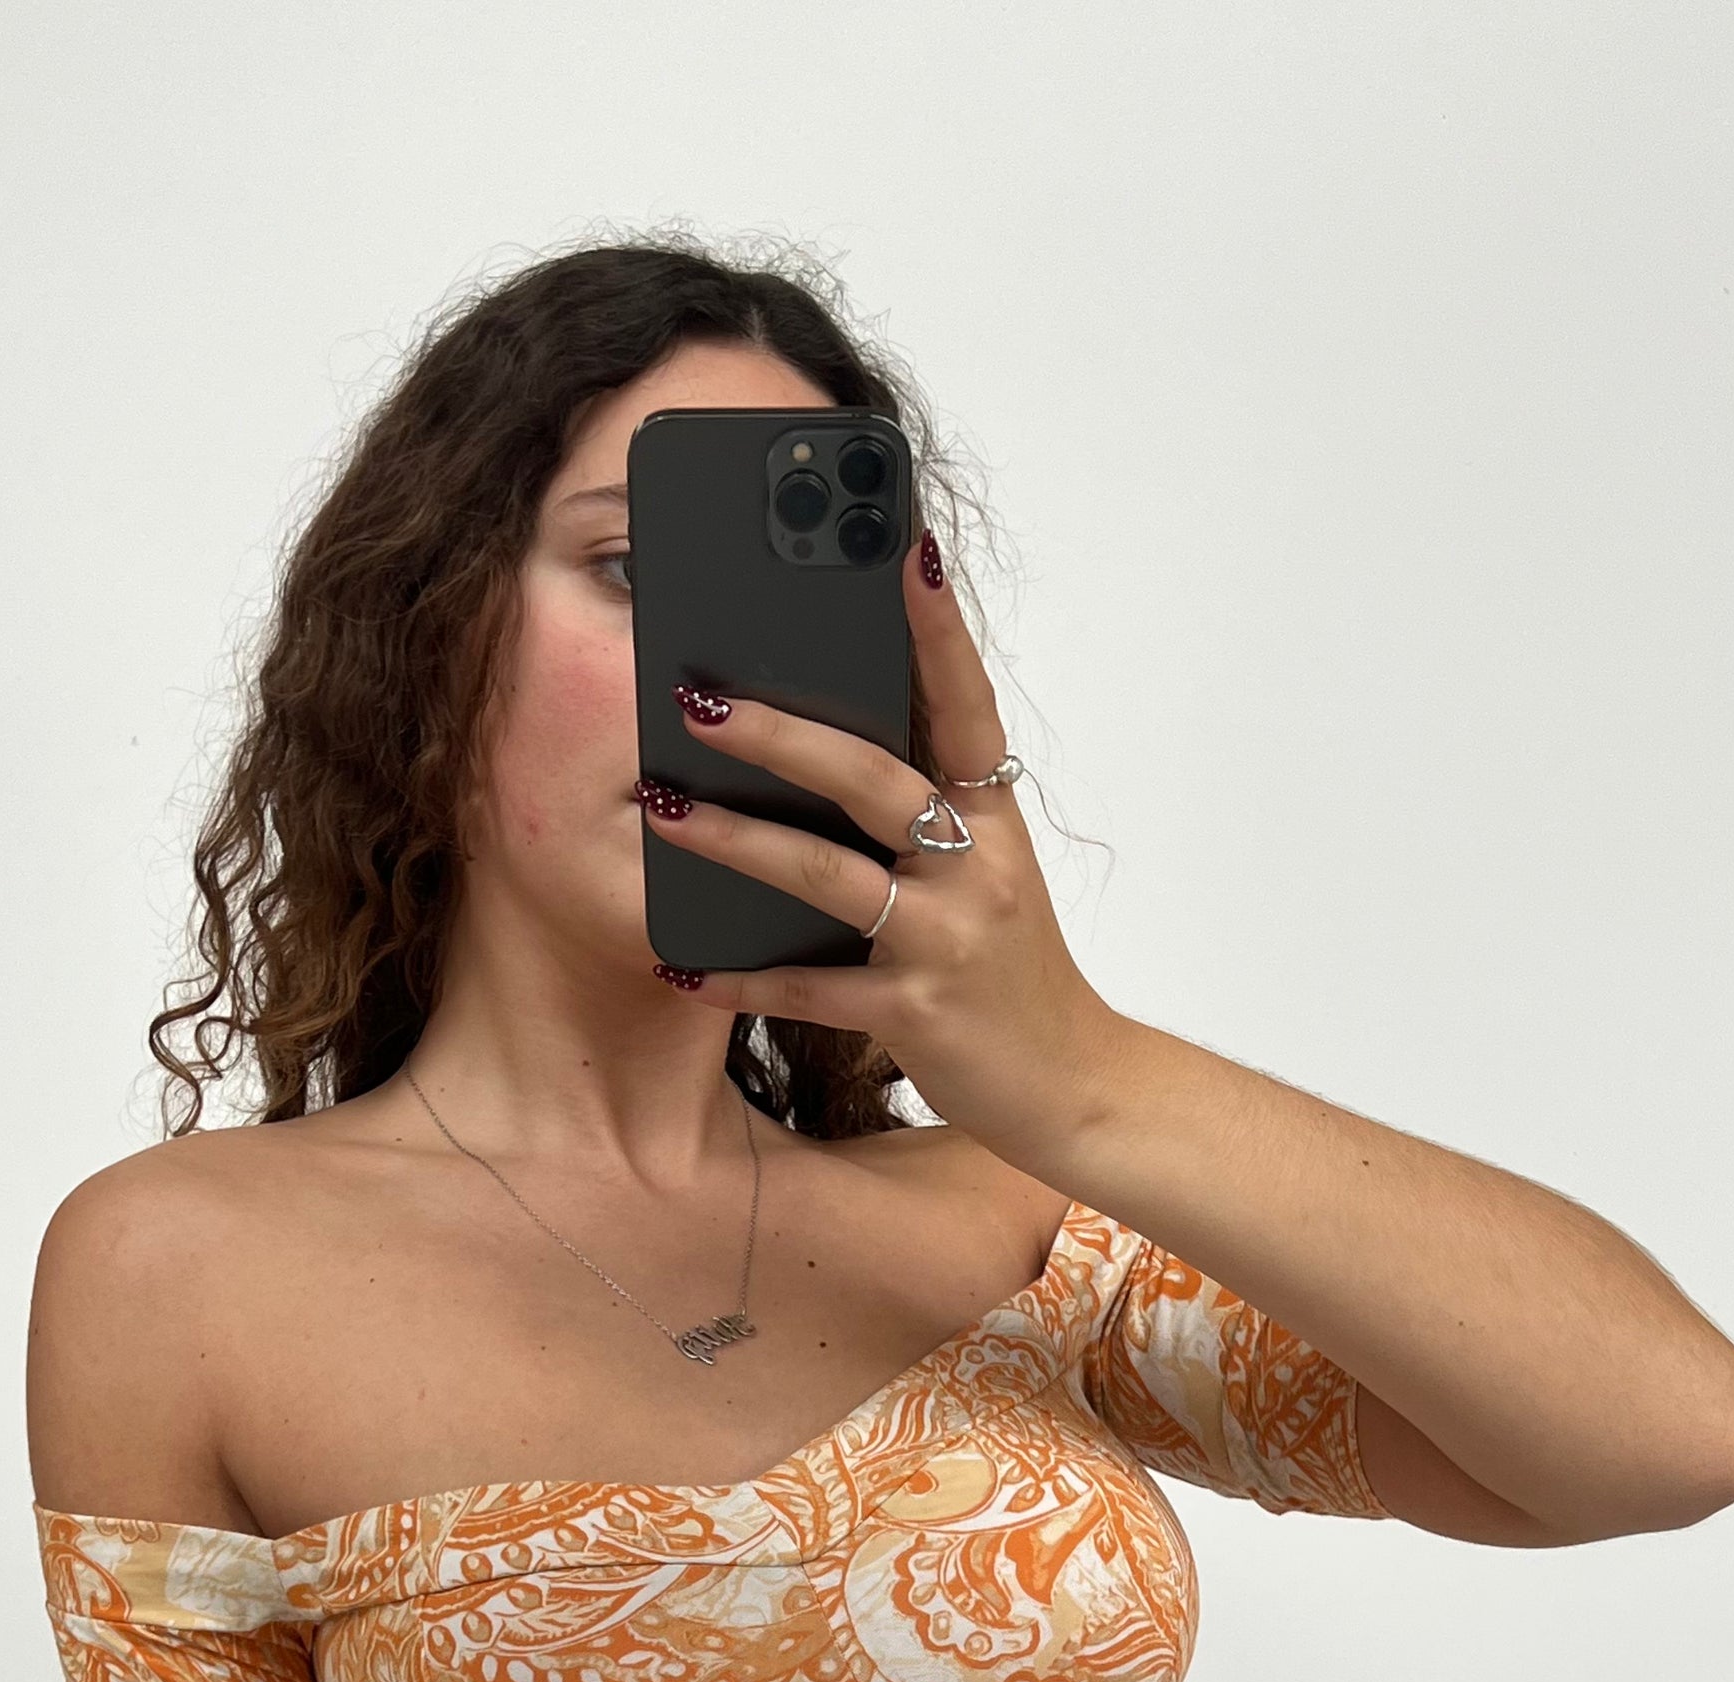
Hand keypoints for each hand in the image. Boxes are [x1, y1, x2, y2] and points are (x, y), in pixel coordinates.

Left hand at [643, 536, 1117, 1174]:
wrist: (1072, 1083)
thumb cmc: (1009, 966)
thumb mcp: (983, 871)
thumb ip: (921, 808)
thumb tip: (815, 742)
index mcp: (992, 816)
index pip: (964, 702)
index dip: (937, 627)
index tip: (903, 546)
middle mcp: (977, 864)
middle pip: (870, 777)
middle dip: (779, 734)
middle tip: (694, 700)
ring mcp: (948, 938)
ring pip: (829, 876)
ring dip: (738, 841)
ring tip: (661, 808)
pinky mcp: (918, 1011)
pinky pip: (812, 989)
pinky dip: (744, 978)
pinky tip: (683, 967)